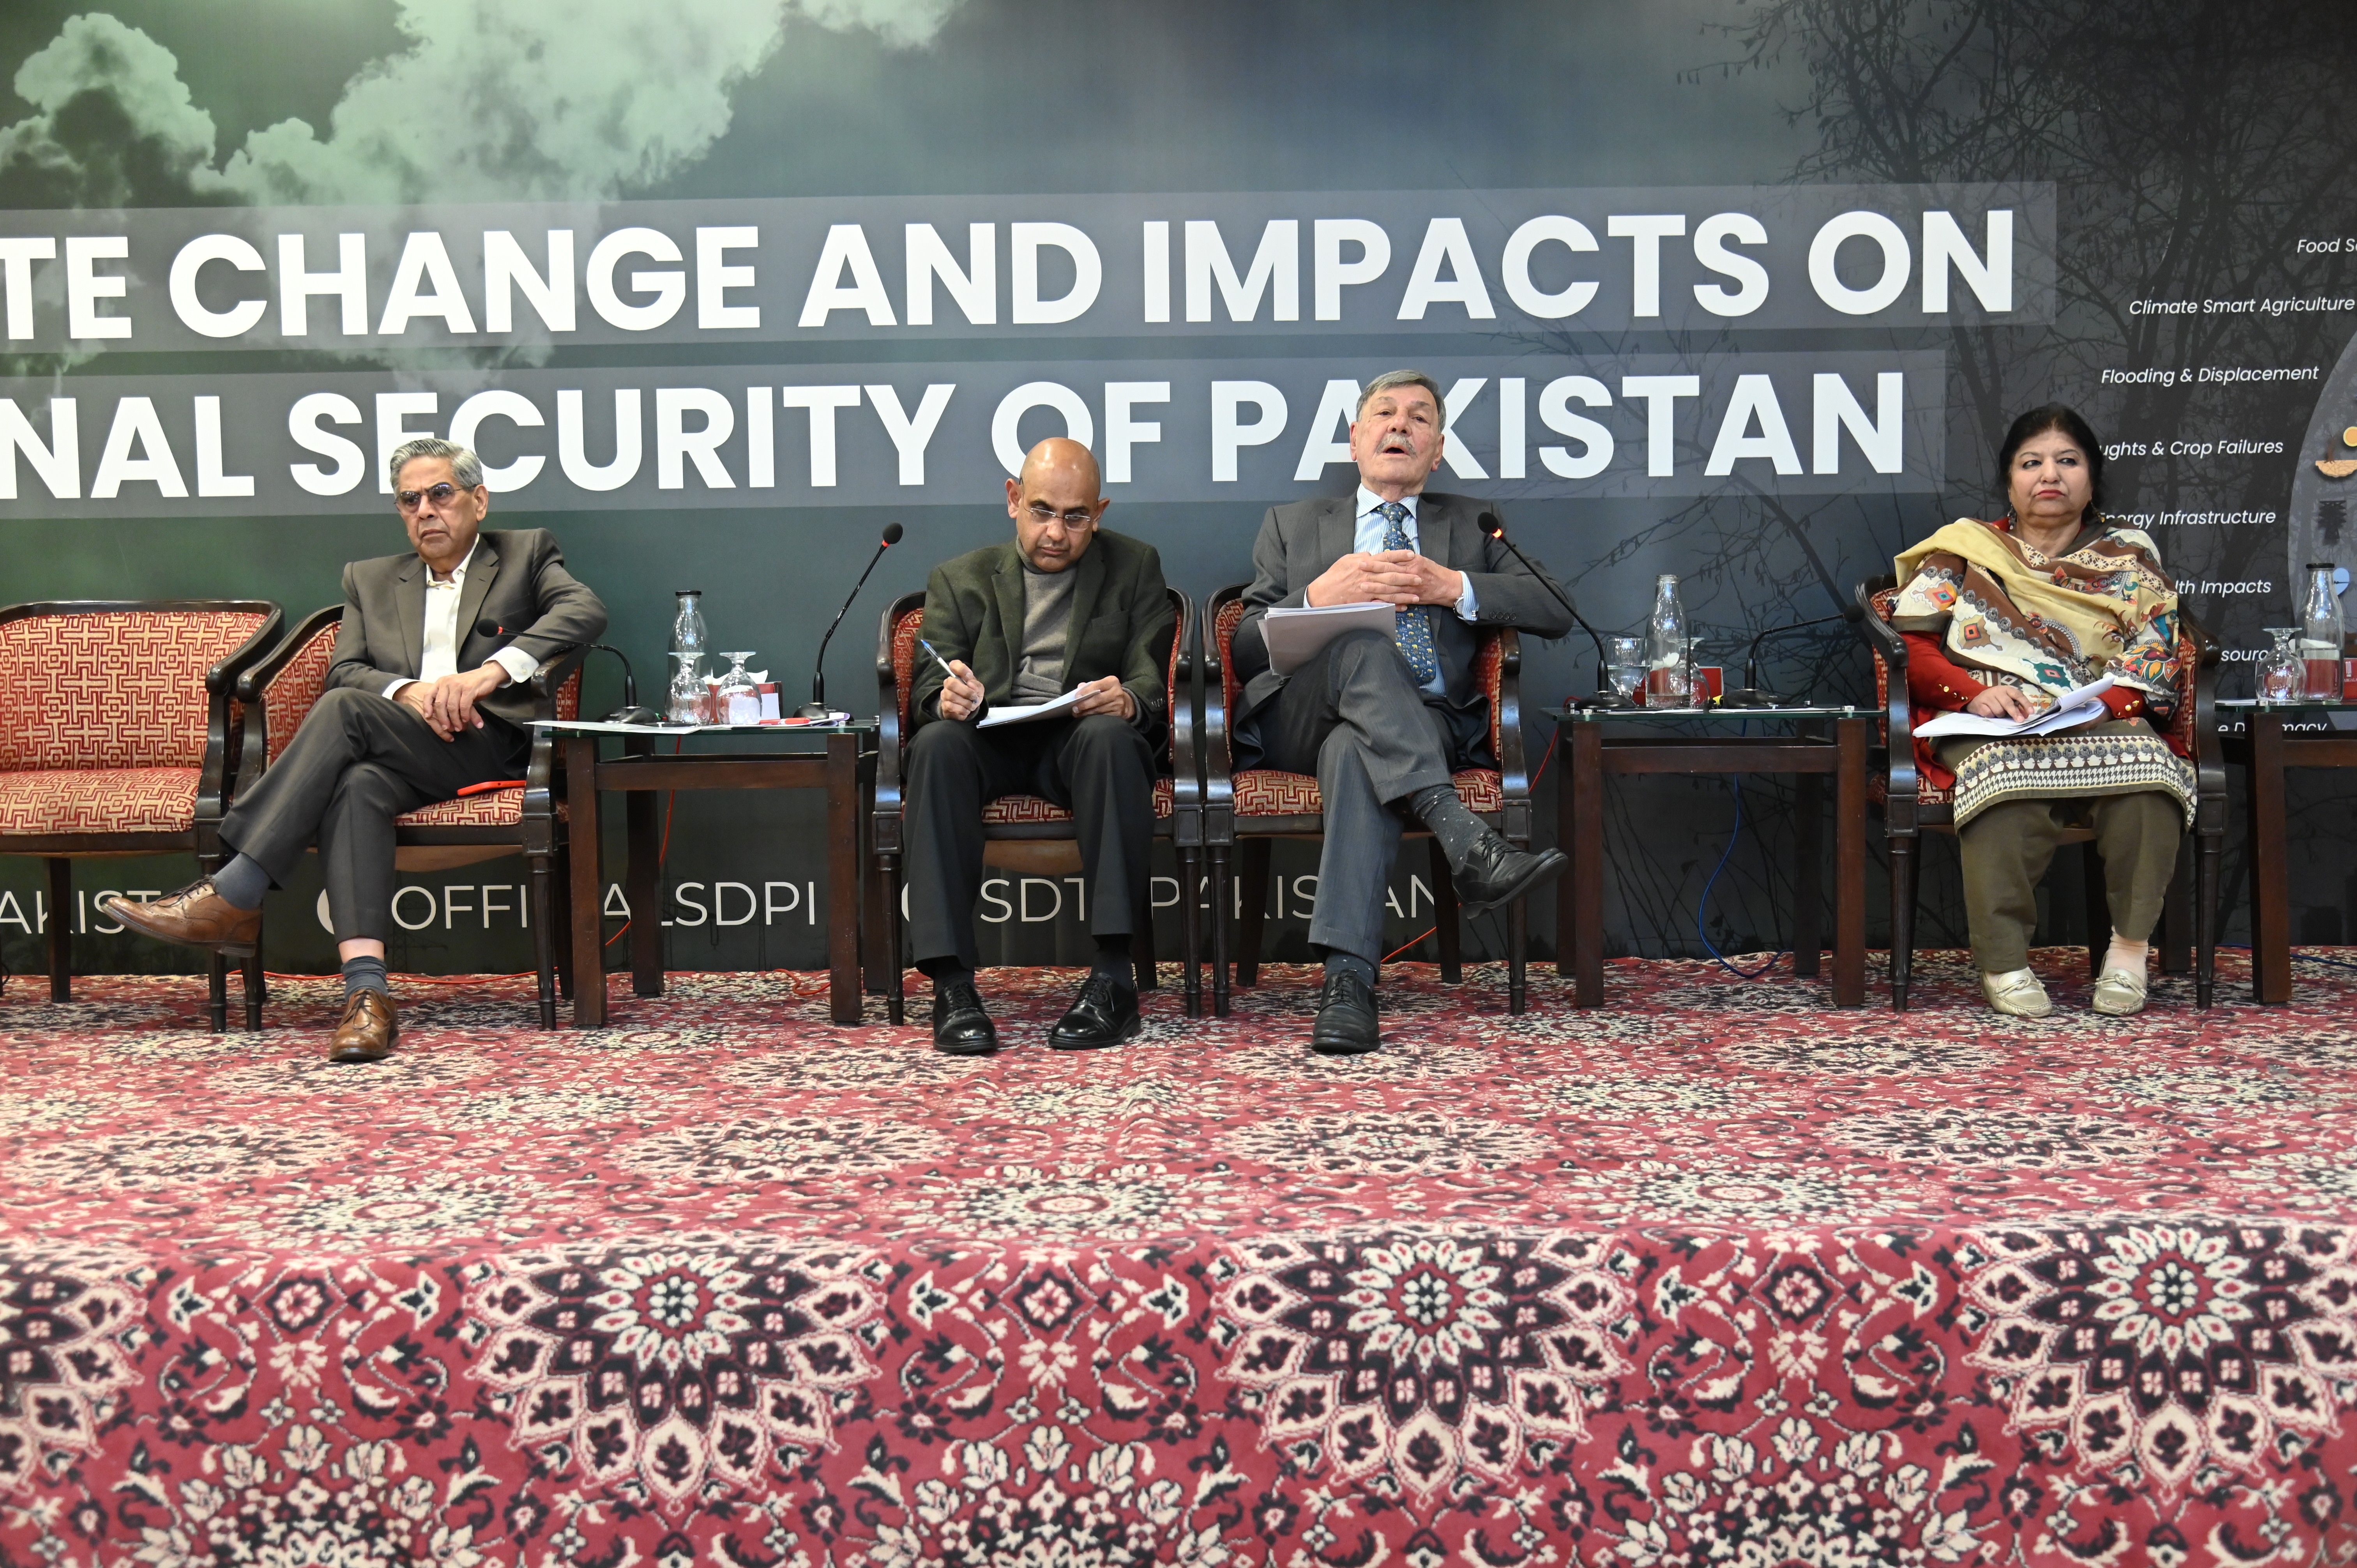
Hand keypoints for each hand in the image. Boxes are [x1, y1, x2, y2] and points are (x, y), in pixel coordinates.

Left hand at [404, 665, 506, 739]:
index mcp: (441, 682)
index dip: (427, 707)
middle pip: (440, 704)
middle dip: (443, 719)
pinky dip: (464, 715)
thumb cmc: (470, 684)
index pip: (429, 695)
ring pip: (452, 707)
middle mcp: (447, 682)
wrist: (487, 674)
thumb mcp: (455, 689)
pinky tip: (466, 720)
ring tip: (458, 728)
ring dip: (455, 720)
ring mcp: (458, 685)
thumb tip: (443, 717)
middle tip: (447, 728)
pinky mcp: (469, 689)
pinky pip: (463, 706)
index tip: (428, 717)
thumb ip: (448, 699)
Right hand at [938, 659, 985, 721]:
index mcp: (957, 675)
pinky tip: (965, 710)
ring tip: (971, 705)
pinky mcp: (944, 706)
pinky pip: (951, 707)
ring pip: (952, 697)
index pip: (954, 665)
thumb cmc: (972, 695)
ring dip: (966, 703)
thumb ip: (976, 685)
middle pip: (951, 683)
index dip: (962, 669)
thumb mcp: (978, 689)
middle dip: (966, 691)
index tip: (969, 677)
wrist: (967, 709)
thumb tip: (971, 684)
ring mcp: (945, 695)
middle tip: (973, 697)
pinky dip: (962, 710)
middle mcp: (948, 683)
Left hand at [1069, 675, 1134, 719]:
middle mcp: (1116, 692)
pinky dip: (1093, 718)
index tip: (1076, 697)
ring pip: (1099, 710)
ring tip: (1077, 714)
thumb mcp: (1103, 685)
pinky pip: (1102, 717)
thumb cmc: (1110, 692)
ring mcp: (1118, 704)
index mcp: (1112, 682)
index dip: (1086, 692)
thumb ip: (1091, 685)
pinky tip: (1085, 718)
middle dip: (1084, 704)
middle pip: (1097, 699)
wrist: (1128, 703)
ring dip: (1086, 713)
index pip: (1097, 686)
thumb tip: (1079, 687)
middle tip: (1074, 708)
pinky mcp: (1118, 714)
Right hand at [1306, 551, 1463, 608]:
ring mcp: (1367, 591)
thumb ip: (1361, 557)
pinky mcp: (1365, 603)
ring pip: (1390, 591)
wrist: (1322, 594)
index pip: (1386, 558)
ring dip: (1405, 593)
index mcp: (1364, 564)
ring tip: (1417, 595)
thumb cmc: (1333, 576)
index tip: (1412, 554)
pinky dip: (1394, 606)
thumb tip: (1372, 554)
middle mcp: (1368, 577)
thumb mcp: (1346, 560)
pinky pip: (1383, 604)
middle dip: (1408, 576)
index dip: (1400, 556)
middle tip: (1420, 577)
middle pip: (1392, 575)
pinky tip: (1404, 607)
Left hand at [1370, 549, 1465, 606]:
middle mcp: (1411, 573)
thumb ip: (1403, 560)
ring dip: (1376, 588)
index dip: (1376, 561)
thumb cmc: (1432, 571)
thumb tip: (1386, 557)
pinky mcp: (1413, 598)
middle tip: (1358, 571)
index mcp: (1411, 561)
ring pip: (1391, 588)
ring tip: (1363, 587)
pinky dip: (1387, 601)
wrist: (1448, 585)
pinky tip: (1376, 601)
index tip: (1362, 560)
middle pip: (1388, 573)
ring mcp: (1411, 587)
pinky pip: (1398, 599)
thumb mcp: (1419, 559)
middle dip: (1373, 573)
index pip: (1390, 560)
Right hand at [1965, 686, 2039, 721]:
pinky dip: (1991, 716)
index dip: (2025, 703)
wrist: (1977, 699)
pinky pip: (1989, 713)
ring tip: (1998, 713)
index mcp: (2007, 689)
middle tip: (2020, 720)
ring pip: (1998, 710)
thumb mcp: (2007, 701)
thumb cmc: (1996, 701)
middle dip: (2014, 712)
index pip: (2018, 695)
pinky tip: (1989, 713)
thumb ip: (2017, 707)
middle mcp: (1997, 691)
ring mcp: (1987, 696)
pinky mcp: (1979, 703)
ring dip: (2000, 715)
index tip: (2031, 712)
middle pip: (2008, 703)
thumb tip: (2026, 715)